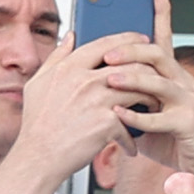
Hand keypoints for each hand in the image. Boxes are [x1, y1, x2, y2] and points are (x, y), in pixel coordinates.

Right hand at [19, 0, 190, 181]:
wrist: (38, 156)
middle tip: (155, 77)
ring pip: (139, 90)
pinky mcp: (107, 123)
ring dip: (150, 98)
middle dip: (148, 70)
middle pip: (130, 65)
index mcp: (69, 68)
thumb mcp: (39, 83)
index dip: (128, 39)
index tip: (141, 39)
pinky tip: (131, 144)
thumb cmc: (37, 123)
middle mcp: (85, 81)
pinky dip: (133, 137)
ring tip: (152, 107)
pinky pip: (132, 124)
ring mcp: (97, 101)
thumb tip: (70, 36)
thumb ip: (57, 57)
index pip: (106, 44)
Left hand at [109, 0, 193, 177]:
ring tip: (109, 80)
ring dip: (131, 79)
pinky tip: (119, 115)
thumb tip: (97, 72)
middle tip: (106, 54)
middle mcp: (182, 81)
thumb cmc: (167, 137)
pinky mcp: (189, 123)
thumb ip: (126, 90)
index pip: (165, 36)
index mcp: (170, 74)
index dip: (162, 11)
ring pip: (158, 82)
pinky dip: (138, 116)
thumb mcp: (144, 107)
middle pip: (157, 54)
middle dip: (130, 50)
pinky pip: (161, 116)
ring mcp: (188, 101)